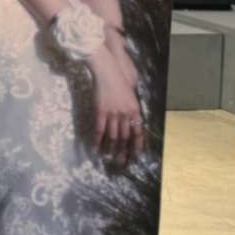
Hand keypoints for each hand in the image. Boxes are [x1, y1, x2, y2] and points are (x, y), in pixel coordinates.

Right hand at [87, 48, 143, 167]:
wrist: (108, 71)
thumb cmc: (120, 80)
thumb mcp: (130, 95)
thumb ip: (131, 109)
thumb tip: (131, 122)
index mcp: (135, 110)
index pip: (138, 132)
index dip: (137, 145)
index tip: (136, 156)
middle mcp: (125, 114)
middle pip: (125, 137)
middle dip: (124, 151)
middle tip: (122, 163)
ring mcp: (113, 113)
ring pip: (113, 136)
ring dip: (111, 149)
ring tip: (110, 159)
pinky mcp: (100, 112)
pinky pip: (100, 129)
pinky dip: (97, 140)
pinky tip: (95, 148)